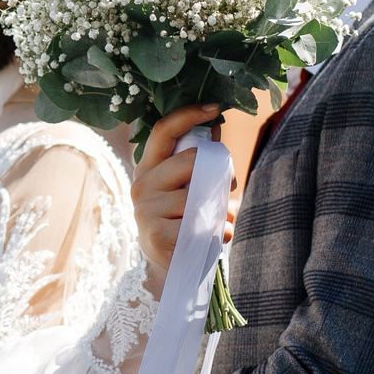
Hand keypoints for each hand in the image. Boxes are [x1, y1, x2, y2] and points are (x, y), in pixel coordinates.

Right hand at [131, 104, 220, 295]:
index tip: (215, 106)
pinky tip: (216, 239)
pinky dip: (218, 232)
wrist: (171, 266)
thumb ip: (200, 162)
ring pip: (198, 197)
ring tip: (223, 221)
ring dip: (223, 209)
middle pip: (191, 160)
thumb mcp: (189, 187)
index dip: (188, 114)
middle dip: (220, 170)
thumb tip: (216, 124)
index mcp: (148, 167)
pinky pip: (200, 226)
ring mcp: (145, 212)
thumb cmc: (185, 220)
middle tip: (232, 184)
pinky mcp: (156, 237)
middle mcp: (141, 185)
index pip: (164, 131)